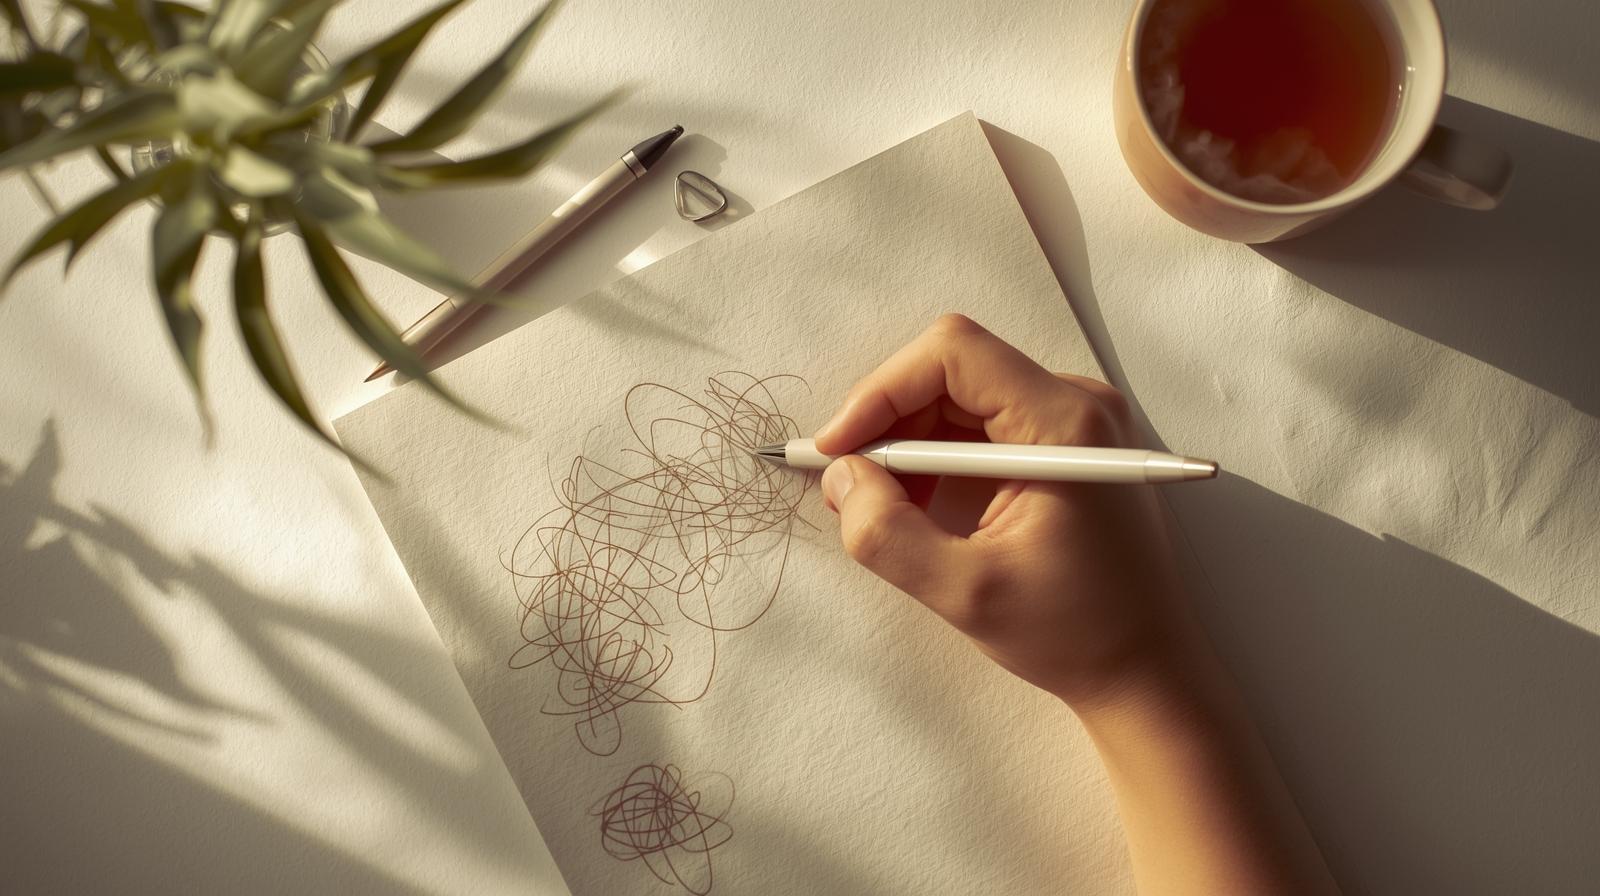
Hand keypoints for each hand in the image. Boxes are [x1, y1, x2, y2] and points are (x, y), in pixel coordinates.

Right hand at [814, 314, 1199, 708]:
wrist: (1146, 669)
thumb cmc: (1076, 633)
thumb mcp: (966, 593)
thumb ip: (888, 533)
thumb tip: (841, 479)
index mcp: (1065, 425)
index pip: (953, 354)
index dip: (882, 390)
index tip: (839, 448)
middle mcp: (1076, 404)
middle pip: (951, 371)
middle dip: (888, 421)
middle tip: (850, 486)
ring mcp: (1073, 421)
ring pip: (959, 395)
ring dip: (908, 443)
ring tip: (884, 507)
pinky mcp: (1064, 443)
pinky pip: (981, 422)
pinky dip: (937, 457)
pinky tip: (921, 507)